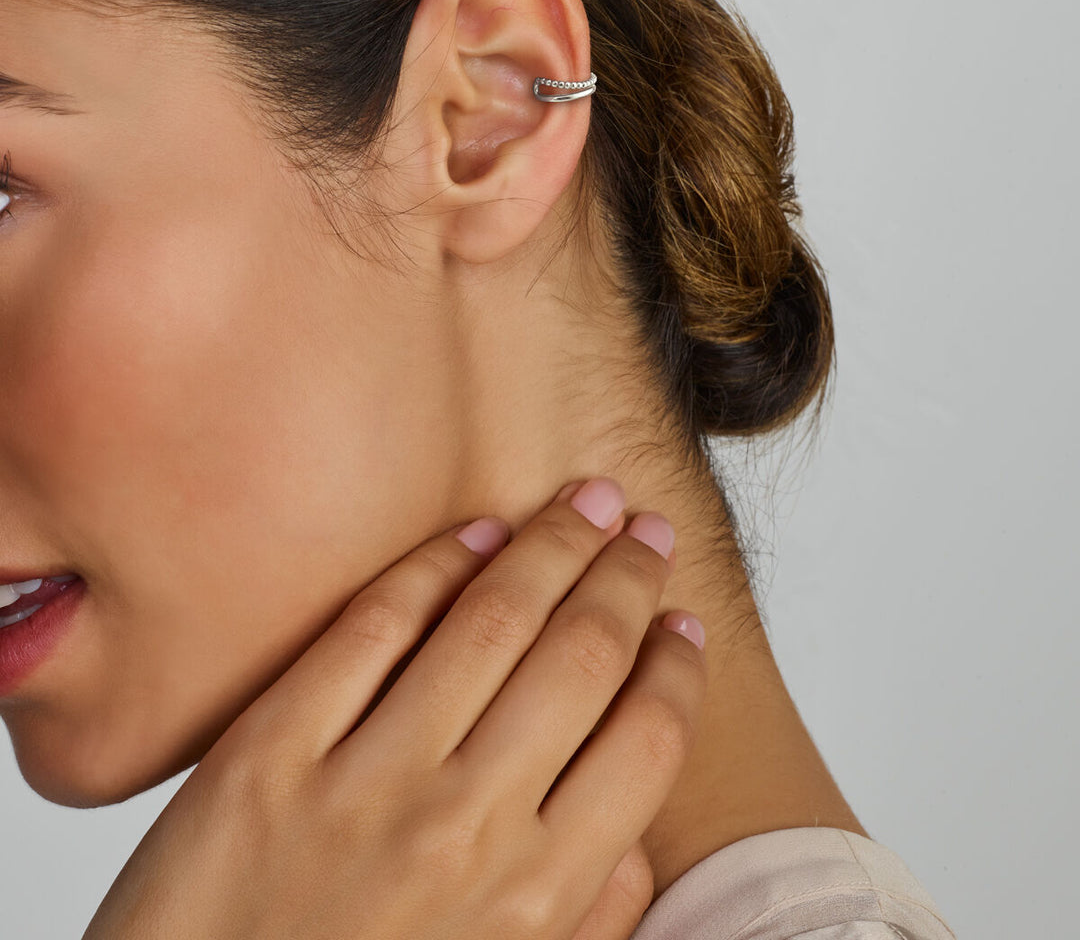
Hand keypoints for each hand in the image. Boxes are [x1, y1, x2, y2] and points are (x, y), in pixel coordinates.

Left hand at [82, 477, 707, 939]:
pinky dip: (434, 565)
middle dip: (628, 578)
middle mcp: (464, 829)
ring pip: (491, 622)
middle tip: (645, 533)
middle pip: (581, 656)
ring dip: (553, 546)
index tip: (682, 623)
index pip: (647, 740)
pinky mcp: (269, 750)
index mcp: (535, 900)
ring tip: (586, 504)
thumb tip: (637, 841)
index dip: (677, 666)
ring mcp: (365, 781)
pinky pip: (374, 626)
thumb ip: (586, 924)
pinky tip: (475, 535)